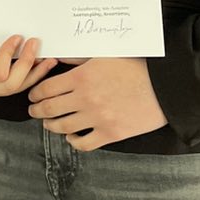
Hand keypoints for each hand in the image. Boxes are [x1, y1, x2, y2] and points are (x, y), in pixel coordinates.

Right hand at [0, 36, 59, 101]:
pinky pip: (12, 87)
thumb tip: (1, 18)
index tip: (17, 38)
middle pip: (11, 85)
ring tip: (48, 59)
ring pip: (15, 89)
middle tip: (35, 44)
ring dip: (34, 73)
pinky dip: (28, 76)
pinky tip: (39, 66)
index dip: (10, 54)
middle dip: (28, 64)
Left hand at [27, 57, 167, 149]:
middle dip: (36, 110)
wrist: (166, 86)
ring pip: (62, 127)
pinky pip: (83, 143)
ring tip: (49, 123)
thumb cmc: (136, 67)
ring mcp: (97, 118)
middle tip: (34, 110)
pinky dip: (73, 141)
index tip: (33, 96)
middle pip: (48, 109)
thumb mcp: (104, 56)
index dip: (35, 93)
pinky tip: (72, 136)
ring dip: (51, 126)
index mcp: (81, 77)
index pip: (45, 89)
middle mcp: (85, 99)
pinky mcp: (111, 134)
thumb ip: (77, 59)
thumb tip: (55, 58)